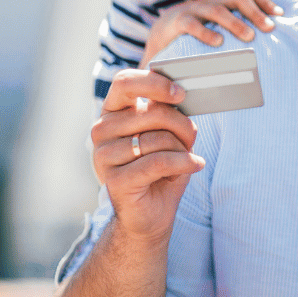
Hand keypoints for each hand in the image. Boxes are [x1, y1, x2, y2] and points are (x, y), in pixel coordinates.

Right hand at [91, 69, 205, 244]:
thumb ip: (167, 113)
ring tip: (187, 159)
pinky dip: (184, 163)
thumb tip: (179, 94)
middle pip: (152, 112)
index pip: (125, 82)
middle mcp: (102, 131)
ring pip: (158, 139)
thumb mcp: (167, 134)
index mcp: (113, 113)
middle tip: (192, 138)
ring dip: (182, 149)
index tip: (180, 93)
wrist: (150, 214)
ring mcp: (104, 156)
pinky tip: (195, 165)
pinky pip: (159, 162)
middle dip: (182, 125)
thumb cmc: (161, 169)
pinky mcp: (114, 180)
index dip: (154, 83)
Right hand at [139, 0, 282, 65]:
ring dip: (235, 23)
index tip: (280, 15)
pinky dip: (206, 32)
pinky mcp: (177, 22)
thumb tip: (267, 43)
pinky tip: (218, 42)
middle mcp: (210, 2)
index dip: (264, 1)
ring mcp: (193, 10)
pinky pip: (192, 24)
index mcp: (222, 1)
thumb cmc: (197, 39)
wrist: (159, 39)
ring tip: (250, 37)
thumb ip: (238, 32)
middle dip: (255, 11)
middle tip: (270, 28)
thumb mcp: (219, 31)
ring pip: (217, 9)